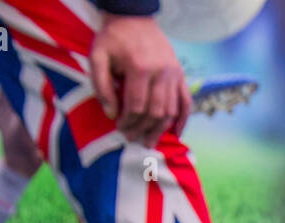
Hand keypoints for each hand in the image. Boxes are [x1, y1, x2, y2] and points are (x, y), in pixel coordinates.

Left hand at [90, 14, 190, 148]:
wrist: (134, 18)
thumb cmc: (113, 38)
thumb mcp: (98, 56)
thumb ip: (101, 86)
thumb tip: (111, 114)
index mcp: (140, 68)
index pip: (137, 106)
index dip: (129, 121)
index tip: (120, 128)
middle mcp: (162, 72)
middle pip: (155, 112)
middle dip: (143, 128)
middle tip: (131, 138)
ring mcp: (174, 74)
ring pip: (171, 111)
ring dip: (160, 129)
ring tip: (149, 141)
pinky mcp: (180, 74)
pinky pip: (186, 102)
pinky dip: (183, 120)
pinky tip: (176, 134)